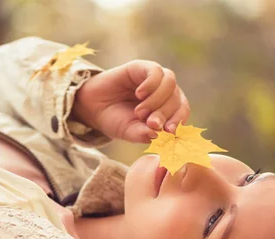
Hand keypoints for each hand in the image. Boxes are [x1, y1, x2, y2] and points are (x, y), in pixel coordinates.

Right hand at [72, 60, 189, 142]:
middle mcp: (165, 92)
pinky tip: (139, 94)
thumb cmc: (115, 120)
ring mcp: (155, 79)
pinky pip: (156, 72)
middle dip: (164, 114)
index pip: (182, 112)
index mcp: (167, 109)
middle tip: (149, 123)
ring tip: (140, 112)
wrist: (93, 107)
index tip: (169, 131)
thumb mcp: (130, 132)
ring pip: (170, 84)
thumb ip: (143, 134)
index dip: (179, 121)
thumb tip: (157, 134)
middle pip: (177, 99)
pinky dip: (151, 84)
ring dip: (157, 100)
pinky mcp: (142, 67)